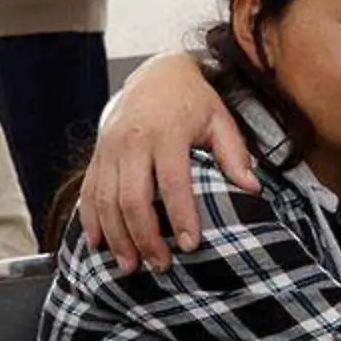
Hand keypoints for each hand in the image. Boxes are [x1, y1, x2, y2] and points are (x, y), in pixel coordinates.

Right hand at [80, 52, 257, 272]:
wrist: (156, 73)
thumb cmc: (194, 101)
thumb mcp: (220, 119)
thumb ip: (234, 153)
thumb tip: (252, 188)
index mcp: (166, 132)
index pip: (173, 182)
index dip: (181, 216)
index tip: (190, 245)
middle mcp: (132, 141)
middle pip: (132, 198)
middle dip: (145, 237)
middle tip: (160, 265)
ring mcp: (109, 148)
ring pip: (106, 200)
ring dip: (117, 238)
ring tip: (131, 267)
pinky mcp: (97, 154)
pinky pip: (89, 192)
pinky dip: (91, 221)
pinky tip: (100, 246)